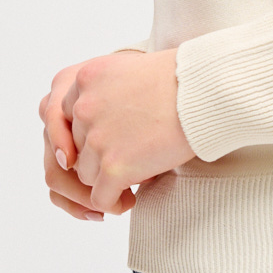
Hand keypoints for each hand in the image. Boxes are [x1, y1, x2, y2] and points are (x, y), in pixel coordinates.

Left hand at [38, 49, 192, 215]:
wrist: (205, 91)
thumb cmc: (181, 79)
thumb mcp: (128, 69)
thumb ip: (103, 93)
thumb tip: (98, 126)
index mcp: (85, 79)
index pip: (66, 117)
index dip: (85, 136)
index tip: (103, 145)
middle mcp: (84, 107)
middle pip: (76, 148)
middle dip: (97, 158)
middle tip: (123, 161)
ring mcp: (98, 138)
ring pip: (86, 175)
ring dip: (107, 180)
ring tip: (131, 179)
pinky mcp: (114, 167)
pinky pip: (100, 198)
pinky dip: (113, 203)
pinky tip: (129, 199)